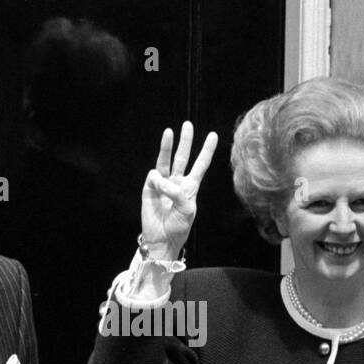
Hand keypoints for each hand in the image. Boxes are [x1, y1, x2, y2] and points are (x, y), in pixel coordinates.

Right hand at [141, 122, 217, 259]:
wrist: (162, 239)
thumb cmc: (178, 227)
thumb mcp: (187, 209)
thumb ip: (178, 192)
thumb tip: (162, 180)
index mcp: (191, 187)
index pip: (200, 165)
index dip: (207, 150)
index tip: (214, 135)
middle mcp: (177, 182)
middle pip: (182, 157)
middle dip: (185, 141)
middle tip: (188, 125)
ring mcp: (163, 184)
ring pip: (165, 160)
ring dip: (167, 146)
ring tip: (169, 131)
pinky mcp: (149, 188)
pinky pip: (154, 177)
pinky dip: (158, 180)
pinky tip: (159, 188)